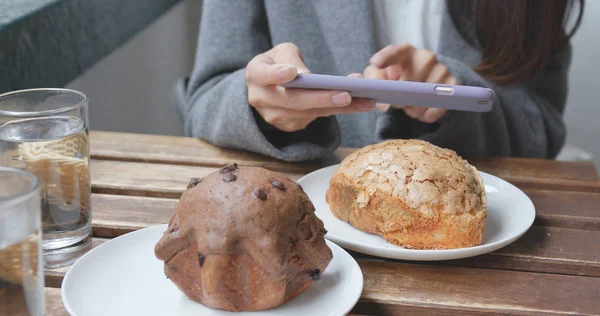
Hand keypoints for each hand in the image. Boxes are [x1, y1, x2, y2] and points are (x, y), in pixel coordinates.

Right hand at [246, 42, 373, 132]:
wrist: (269, 86)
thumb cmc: (278, 62)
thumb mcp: (282, 52)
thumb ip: (293, 60)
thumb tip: (311, 78)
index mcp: (256, 74)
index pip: (263, 75)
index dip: (276, 75)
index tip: (292, 73)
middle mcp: (261, 98)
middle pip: (292, 101)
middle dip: (322, 99)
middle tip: (347, 95)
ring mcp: (274, 117)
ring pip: (308, 114)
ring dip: (338, 108)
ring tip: (365, 101)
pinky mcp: (289, 126)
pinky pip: (315, 119)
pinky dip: (337, 111)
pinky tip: (358, 104)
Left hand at [364, 44, 458, 123]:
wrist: (422, 83)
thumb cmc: (396, 78)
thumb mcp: (380, 77)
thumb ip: (374, 83)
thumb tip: (382, 104)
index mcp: (405, 52)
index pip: (396, 52)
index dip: (386, 58)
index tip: (376, 64)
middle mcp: (425, 56)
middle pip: (410, 80)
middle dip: (401, 96)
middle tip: (398, 102)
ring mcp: (442, 69)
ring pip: (426, 94)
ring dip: (414, 107)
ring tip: (410, 107)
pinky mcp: (453, 83)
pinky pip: (440, 104)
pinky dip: (428, 114)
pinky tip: (423, 112)